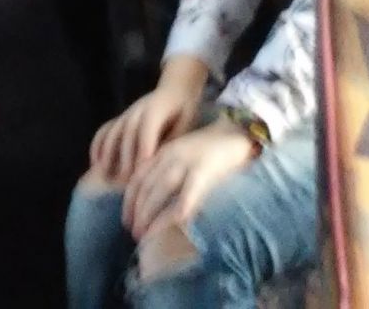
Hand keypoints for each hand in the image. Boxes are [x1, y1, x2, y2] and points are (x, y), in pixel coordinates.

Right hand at [88, 60, 205, 183]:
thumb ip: (173, 140)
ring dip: (108, 153)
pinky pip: (104, 130)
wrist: (175, 88)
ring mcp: (127, 113)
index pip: (147, 127)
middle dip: (126, 156)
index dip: (144, 146)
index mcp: (157, 108)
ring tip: (107, 174)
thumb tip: (161, 162)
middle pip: (128, 132)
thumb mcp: (185, 123)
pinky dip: (98, 145)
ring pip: (113, 131)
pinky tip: (95, 163)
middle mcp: (138, 109)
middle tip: (126, 179)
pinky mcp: (120, 118)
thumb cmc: (183, 110)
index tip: (143, 166)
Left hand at [122, 121, 255, 241]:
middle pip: (145, 187)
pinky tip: (165, 229)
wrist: (241, 132)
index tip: (127, 219)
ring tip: (143, 235)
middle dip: (136, 212)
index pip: (138, 178)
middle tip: (133, 232)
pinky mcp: (202, 173)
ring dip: (147, 217)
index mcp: (165, 152)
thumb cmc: (216, 149)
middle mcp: (171, 156)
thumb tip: (156, 201)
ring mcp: (186, 163)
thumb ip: (171, 170)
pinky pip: (182, 200)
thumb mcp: (186, 154)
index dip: (129, 201)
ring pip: (158, 193)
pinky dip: (170, 217)